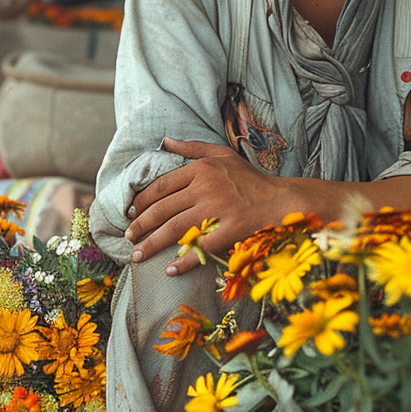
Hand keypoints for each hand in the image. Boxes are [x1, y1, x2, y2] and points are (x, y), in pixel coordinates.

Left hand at [125, 137, 295, 274]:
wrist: (281, 200)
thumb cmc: (250, 178)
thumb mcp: (222, 155)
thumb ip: (192, 148)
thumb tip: (165, 141)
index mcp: (201, 170)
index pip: (161, 186)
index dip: (141, 202)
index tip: (130, 213)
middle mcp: (206, 188)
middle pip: (163, 210)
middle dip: (140, 226)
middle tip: (128, 237)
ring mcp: (218, 210)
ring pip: (175, 230)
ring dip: (152, 245)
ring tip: (137, 256)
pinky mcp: (230, 230)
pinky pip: (201, 248)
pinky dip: (183, 261)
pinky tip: (170, 270)